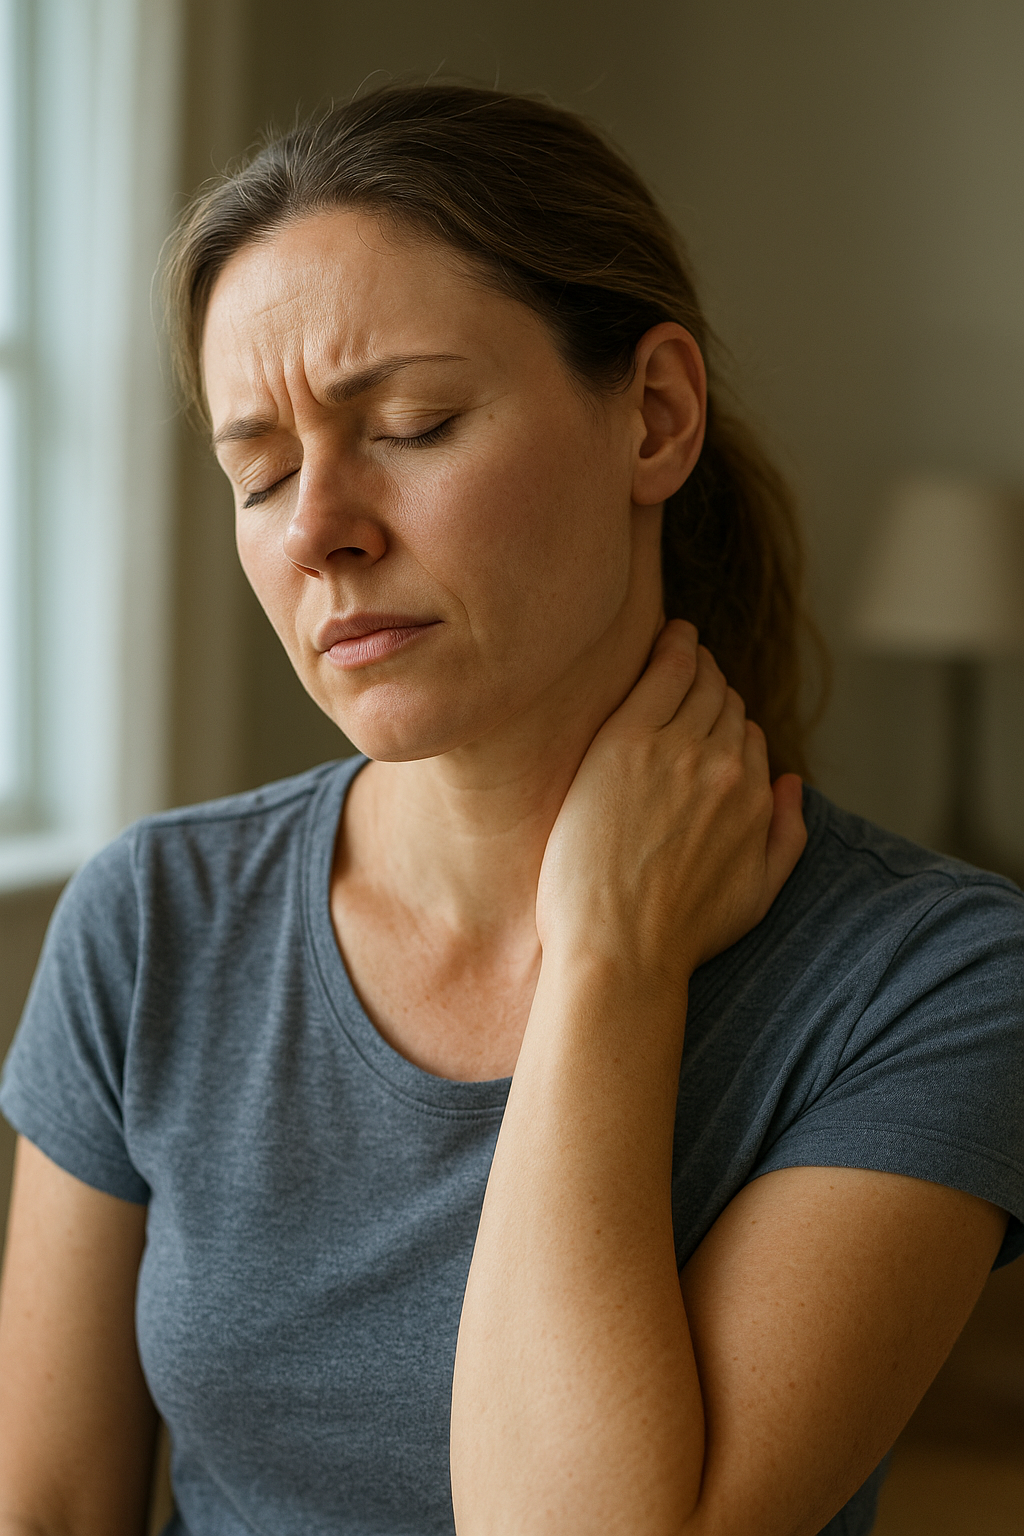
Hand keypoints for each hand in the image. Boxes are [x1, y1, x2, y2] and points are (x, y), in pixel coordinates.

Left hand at [535, 620, 806, 988]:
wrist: (617, 950)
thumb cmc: (678, 934)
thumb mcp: (758, 895)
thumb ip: (787, 835)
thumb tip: (794, 784)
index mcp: (756, 798)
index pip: (748, 737)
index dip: (726, 727)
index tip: (705, 720)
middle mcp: (726, 766)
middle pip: (725, 704)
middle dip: (711, 690)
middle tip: (690, 675)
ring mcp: (677, 748)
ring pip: (698, 682)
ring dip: (693, 661)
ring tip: (679, 647)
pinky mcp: (627, 740)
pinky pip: (663, 671)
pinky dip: (672, 646)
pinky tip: (669, 633)